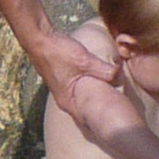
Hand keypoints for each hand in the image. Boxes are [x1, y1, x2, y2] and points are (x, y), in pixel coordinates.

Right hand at [33, 24, 122, 139]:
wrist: (39, 39)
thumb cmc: (58, 52)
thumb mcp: (85, 61)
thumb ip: (104, 70)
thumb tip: (119, 76)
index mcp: (67, 101)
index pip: (87, 119)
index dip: (101, 119)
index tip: (116, 119)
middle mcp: (63, 99)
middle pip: (86, 109)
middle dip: (100, 108)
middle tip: (118, 108)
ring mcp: (62, 89)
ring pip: (82, 98)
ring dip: (94, 97)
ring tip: (111, 95)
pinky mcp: (62, 79)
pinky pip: (79, 89)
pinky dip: (88, 88)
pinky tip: (98, 82)